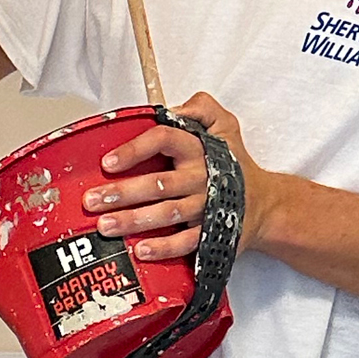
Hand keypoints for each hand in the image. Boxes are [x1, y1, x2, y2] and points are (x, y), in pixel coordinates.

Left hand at [81, 92, 271, 259]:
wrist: (266, 204)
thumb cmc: (235, 163)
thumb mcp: (225, 125)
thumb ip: (202, 107)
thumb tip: (173, 108)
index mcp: (200, 150)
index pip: (165, 140)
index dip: (135, 150)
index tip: (108, 162)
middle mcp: (201, 178)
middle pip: (158, 183)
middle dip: (122, 192)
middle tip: (92, 200)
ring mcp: (206, 208)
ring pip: (166, 214)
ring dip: (134, 220)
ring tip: (105, 226)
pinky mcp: (211, 234)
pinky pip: (186, 243)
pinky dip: (164, 248)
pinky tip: (140, 250)